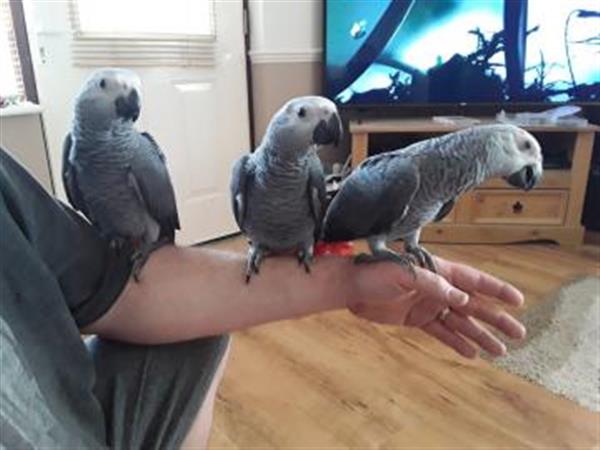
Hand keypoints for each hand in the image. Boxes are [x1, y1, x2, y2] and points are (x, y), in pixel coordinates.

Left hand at [347, 257, 525, 357]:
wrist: (350, 288)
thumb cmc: (375, 273)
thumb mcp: (404, 274)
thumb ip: (433, 285)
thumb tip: (462, 298)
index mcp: (438, 271)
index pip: (473, 281)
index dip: (496, 290)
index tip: (518, 301)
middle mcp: (438, 288)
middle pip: (473, 305)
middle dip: (496, 319)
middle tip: (518, 334)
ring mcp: (428, 305)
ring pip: (460, 322)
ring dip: (479, 335)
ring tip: (500, 351)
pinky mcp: (416, 319)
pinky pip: (441, 332)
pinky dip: (456, 342)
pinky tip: (471, 353)